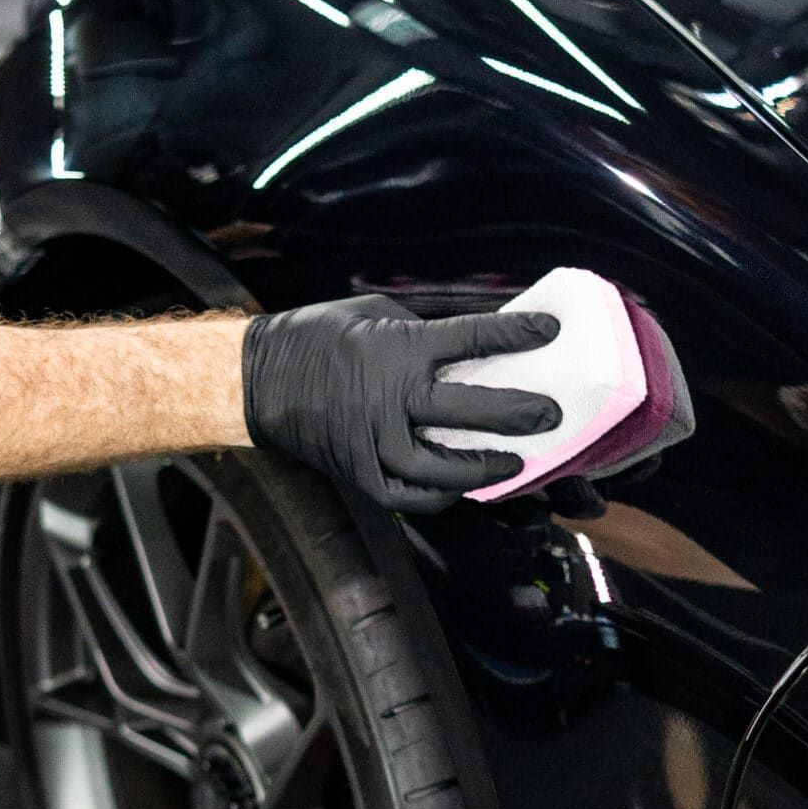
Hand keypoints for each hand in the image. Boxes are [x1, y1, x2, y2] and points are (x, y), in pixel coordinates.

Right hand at [241, 294, 561, 511]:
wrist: (258, 379)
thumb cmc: (316, 338)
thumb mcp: (374, 313)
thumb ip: (424, 326)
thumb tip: (473, 338)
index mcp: (397, 348)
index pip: (472, 338)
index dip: (517, 334)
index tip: (549, 330)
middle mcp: (391, 397)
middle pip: (472, 409)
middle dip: (519, 413)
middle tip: (549, 415)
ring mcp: (375, 440)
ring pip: (445, 467)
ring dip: (486, 467)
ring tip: (515, 462)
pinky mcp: (361, 472)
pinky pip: (412, 494)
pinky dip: (442, 495)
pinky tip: (462, 487)